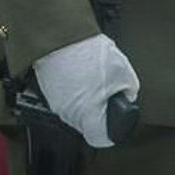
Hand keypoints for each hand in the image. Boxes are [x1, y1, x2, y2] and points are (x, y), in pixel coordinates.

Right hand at [34, 34, 139, 148]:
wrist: (61, 35)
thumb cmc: (89, 55)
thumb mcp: (125, 74)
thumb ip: (129, 93)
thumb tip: (126, 97)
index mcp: (89, 116)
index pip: (100, 139)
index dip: (111, 131)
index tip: (114, 121)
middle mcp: (69, 114)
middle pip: (86, 124)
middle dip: (97, 111)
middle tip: (104, 93)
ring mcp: (54, 102)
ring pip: (74, 111)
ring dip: (83, 101)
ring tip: (90, 79)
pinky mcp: (45, 89)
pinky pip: (62, 97)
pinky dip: (70, 90)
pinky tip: (78, 74)